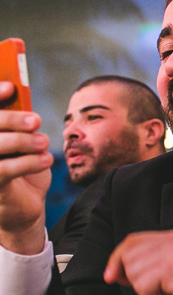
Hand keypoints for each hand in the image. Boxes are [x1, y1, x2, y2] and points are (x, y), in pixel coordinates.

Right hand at [0, 81, 52, 254]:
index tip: (11, 88)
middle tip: (36, 120)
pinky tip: (46, 160)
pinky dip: (28, 162)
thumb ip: (18, 122)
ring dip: (22, 141)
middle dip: (11, 119)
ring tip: (44, 143)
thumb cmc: (23, 168)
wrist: (25, 206)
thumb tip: (18, 93)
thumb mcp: (22, 141)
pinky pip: (4, 170)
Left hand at [103, 230, 172, 294]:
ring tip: (168, 292)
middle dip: (134, 278)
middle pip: (128, 255)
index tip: (110, 275)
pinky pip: (143, 286)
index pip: (133, 240)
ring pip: (133, 272)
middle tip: (159, 289)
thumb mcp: (169, 273)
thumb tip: (113, 271)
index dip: (117, 258)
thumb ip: (144, 267)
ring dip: (145, 290)